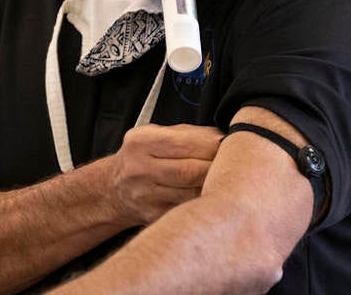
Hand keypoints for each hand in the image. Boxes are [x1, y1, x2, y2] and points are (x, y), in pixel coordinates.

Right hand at [105, 124, 223, 225]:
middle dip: (219, 168)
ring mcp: (145, 195)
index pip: (188, 144)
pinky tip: (211, 197)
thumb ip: (190, 134)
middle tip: (236, 167)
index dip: (216, 146)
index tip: (233, 146)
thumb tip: (227, 138)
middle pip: (192, 171)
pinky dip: (204, 202)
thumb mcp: (157, 135)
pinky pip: (188, 208)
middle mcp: (139, 169)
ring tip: (228, 182)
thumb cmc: (144, 157)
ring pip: (194, 193)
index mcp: (141, 142)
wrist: (114, 188)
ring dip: (215, 187)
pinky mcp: (154, 215)